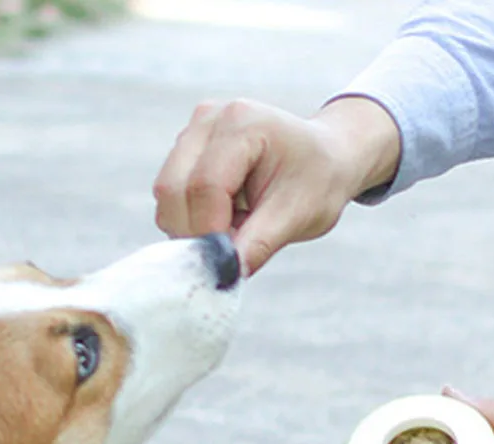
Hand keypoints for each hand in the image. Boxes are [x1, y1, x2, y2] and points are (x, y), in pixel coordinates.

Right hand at [153, 96, 400, 274]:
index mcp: (243, 124)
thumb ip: (259, 243)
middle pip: (173, 190)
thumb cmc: (318, 182)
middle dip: (196, 233)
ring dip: (194, 227)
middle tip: (233, 251)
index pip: (204, 186)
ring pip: (167, 196)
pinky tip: (228, 217)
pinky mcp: (186, 149)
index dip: (210, 233)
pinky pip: (172, 196)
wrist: (326, 158)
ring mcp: (193, 131)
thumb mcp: (298, 215)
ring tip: (238, 228)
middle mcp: (209, 119)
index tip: (228, 264)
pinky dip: (194, 219)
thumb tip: (226, 273)